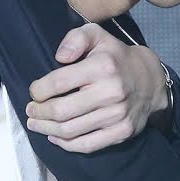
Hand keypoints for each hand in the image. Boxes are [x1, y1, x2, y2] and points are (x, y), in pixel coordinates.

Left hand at [25, 23, 170, 152]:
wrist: (149, 80)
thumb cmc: (114, 56)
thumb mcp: (97, 35)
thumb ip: (75, 38)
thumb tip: (59, 57)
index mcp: (102, 66)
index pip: (58, 83)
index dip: (38, 90)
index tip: (33, 92)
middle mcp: (111, 92)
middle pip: (61, 111)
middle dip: (39, 112)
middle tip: (30, 110)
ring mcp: (117, 115)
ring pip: (71, 131)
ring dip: (47, 129)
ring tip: (36, 124)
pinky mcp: (122, 132)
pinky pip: (87, 145)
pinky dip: (66, 144)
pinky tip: (54, 137)